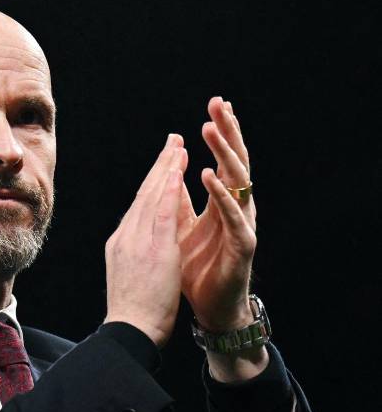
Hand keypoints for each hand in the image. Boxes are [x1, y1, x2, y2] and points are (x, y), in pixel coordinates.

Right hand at [104, 134, 185, 346]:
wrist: (130, 331)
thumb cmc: (135, 312)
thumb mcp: (132, 276)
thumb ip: (138, 255)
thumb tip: (145, 246)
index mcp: (122, 243)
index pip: (140, 206)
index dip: (153, 182)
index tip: (164, 164)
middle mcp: (126, 236)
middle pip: (144, 193)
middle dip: (160, 166)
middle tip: (173, 141)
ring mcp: (137, 240)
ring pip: (152, 196)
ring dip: (166, 168)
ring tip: (179, 146)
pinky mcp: (153, 247)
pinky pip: (163, 210)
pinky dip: (170, 188)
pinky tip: (179, 170)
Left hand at [176, 97, 257, 331]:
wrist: (209, 308)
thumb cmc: (196, 269)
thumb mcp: (180, 227)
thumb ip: (177, 200)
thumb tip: (168, 172)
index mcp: (221, 202)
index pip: (222, 159)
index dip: (220, 133)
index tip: (216, 104)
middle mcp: (235, 209)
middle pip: (233, 163)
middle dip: (227, 132)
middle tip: (220, 103)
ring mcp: (241, 226)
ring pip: (237, 183)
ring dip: (223, 154)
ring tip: (211, 129)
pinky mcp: (242, 246)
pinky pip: (232, 217)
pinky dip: (221, 196)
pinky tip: (210, 176)